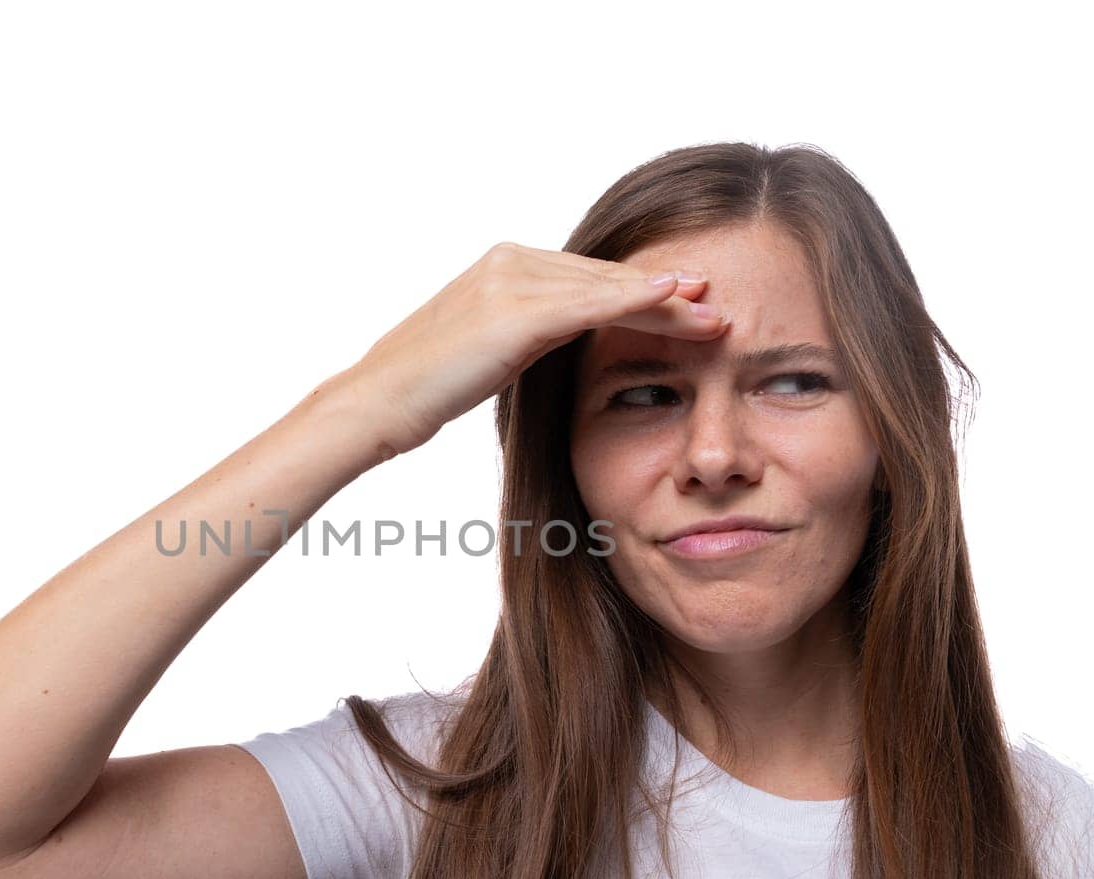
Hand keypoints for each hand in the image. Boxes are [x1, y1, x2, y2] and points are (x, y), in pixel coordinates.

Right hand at [340, 240, 726, 456]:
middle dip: (662, 292)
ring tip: (713, 313)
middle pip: (603, 277)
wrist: (376, 403)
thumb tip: (557, 342)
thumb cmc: (421, 391)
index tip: (682, 302)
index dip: (636, 291)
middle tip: (716, 303)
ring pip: (606, 288)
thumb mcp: (483, 354)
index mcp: (500, 266)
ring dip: (665, 300)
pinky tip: (675, 298)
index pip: (585, 277)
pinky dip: (637, 299)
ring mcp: (511, 280)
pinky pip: (591, 303)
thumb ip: (523, 335)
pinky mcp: (515, 310)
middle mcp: (508, 261)